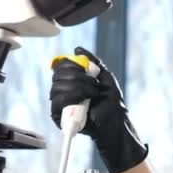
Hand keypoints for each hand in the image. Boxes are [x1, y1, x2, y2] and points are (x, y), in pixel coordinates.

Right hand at [50, 47, 147, 172]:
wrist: (115, 123)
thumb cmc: (112, 103)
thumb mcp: (105, 77)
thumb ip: (93, 62)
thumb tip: (77, 49)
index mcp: (71, 81)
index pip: (61, 66)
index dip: (71, 63)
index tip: (86, 68)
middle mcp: (63, 90)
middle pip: (57, 75)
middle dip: (78, 76)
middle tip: (94, 83)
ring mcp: (61, 103)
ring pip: (57, 87)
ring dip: (79, 87)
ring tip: (94, 93)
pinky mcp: (59, 116)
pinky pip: (58, 102)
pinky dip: (73, 97)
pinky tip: (86, 101)